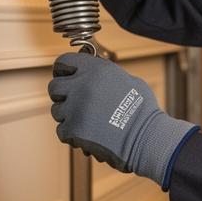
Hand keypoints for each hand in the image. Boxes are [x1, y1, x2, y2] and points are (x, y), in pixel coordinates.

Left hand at [48, 52, 197, 187]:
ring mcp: (75, 108)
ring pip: (57, 110)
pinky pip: (62, 130)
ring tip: (89, 122)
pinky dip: (72, 135)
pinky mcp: (73, 129)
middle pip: (54, 87)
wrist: (146, 138)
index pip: (63, 61)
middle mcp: (82, 85)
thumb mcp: (128, 80)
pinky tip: (89, 134)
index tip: (66, 77)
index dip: (63, 70)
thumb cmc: (142, 111)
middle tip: (76, 103)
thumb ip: (105, 73)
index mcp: (96, 70)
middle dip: (63, 95)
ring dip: (69, 116)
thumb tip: (91, 69)